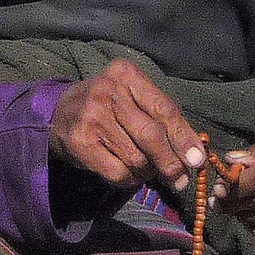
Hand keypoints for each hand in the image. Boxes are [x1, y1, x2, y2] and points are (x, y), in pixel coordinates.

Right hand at [48, 60, 204, 192]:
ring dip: (148, 171)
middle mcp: (107, 91)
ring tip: (146, 169)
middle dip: (171, 162)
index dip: (184, 138)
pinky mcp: (80, 142)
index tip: (197, 160)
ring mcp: (91, 117)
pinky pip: (117, 172)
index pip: (164, 109)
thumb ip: (163, 119)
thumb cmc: (108, 105)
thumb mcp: (134, 98)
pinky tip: (128, 173)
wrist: (57, 112)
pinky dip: (130, 179)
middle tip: (180, 179)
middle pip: (151, 135)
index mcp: (126, 74)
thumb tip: (195, 155)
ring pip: (136, 158)